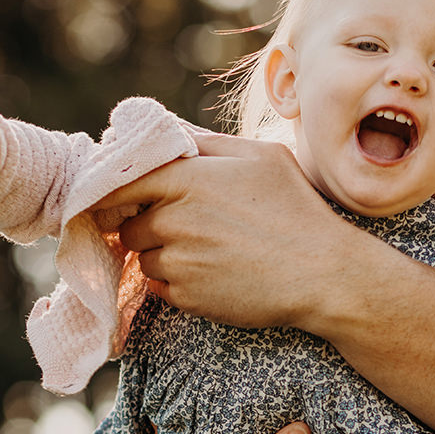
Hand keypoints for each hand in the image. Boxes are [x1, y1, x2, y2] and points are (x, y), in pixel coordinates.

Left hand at [96, 136, 349, 327]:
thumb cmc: (297, 209)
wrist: (323, 274)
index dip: (111, 193)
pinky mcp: (187, 298)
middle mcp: (173, 221)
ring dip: (164, 256)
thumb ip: (208, 142)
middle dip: (149, 227)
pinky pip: (162, 288)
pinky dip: (178, 283)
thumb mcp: (261, 156)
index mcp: (186, 179)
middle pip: (130, 227)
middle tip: (188, 228)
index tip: (111, 200)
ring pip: (145, 260)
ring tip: (209, 253)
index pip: (119, 183)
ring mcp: (178, 262)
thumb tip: (170, 135)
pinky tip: (214, 275)